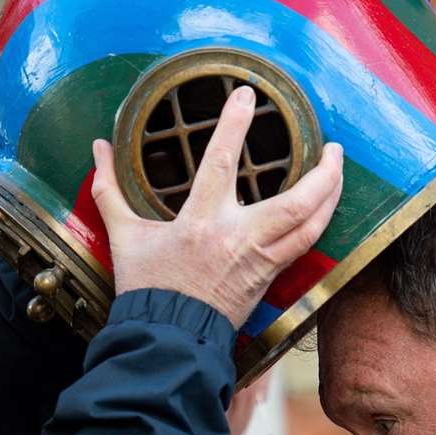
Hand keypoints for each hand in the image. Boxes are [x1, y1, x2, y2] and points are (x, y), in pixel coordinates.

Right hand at [91, 87, 344, 329]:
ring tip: (337, 171)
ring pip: (312, 225)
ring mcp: (260, 260)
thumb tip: (98, 149)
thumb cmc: (148, 289)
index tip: (246, 95)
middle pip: (298, 201)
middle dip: (324, 172)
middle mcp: (239, 238)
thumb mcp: (124, 236)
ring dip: (331, 195)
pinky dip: (320, 222)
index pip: (221, 161)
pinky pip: (306, 245)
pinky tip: (324, 207)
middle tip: (332, 147)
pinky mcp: (269, 277)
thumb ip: (111, 189)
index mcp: (201, 222)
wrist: (168, 339)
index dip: (234, 124)